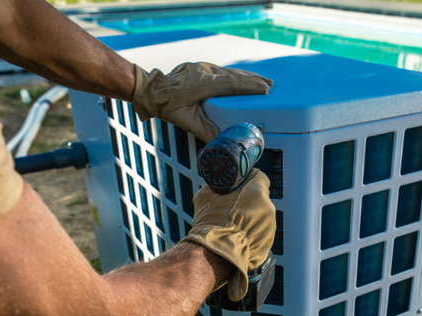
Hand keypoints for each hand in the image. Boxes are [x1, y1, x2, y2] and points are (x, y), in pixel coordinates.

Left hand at [132, 62, 272, 142]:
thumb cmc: (168, 106)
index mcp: (204, 85)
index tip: (265, 89)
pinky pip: (222, 70)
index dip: (250, 86)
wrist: (152, 90)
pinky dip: (235, 74)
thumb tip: (222, 143)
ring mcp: (202, 67)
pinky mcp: (200, 67)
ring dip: (246, 75)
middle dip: (253, 80)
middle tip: (270, 85)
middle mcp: (206, 72)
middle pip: (235, 75)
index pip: (233, 84)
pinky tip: (242, 76)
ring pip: (230, 71)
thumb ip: (206, 132)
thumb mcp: (188, 122)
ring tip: (262, 80)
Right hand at [181, 169, 275, 300]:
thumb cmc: (211, 221)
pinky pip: (260, 232)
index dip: (248, 183)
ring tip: (234, 226)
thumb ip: (220, 186)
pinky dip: (251, 234)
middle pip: (261, 199)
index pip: (259, 178)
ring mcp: (270, 224)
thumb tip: (221, 185)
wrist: (215, 250)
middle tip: (234, 209)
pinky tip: (238, 237)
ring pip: (261, 217)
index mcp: (256, 189)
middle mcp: (267, 205)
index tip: (241, 188)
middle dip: (249, 203)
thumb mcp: (207, 194)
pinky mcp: (268, 241)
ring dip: (251, 219)